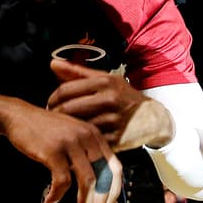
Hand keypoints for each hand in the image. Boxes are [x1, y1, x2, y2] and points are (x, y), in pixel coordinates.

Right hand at [1, 101, 120, 202]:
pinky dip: (57, 195)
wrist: (19, 116)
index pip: (115, 166)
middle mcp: (86, 136)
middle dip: (100, 199)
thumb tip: (98, 182)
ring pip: (87, 181)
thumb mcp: (73, 133)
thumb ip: (87, 151)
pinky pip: (62, 181)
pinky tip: (50, 200)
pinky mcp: (53, 152)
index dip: (114, 189)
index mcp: (94, 134)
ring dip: (84, 201)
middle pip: (103, 176)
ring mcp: (70, 143)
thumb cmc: (44, 129)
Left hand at [47, 58, 171, 150]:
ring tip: (62, 126)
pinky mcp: (116, 138)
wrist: (153, 118)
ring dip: (67, 127)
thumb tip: (52, 63)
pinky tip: (77, 137)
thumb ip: (77, 72)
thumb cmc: (123, 96)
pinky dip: (81, 139)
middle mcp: (110, 99)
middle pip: (68, 109)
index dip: (52, 98)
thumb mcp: (105, 79)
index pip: (66, 90)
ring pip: (77, 125)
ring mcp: (113, 120)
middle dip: (55, 114)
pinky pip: (89, 139)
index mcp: (104, 82)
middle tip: (51, 117)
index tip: (50, 103)